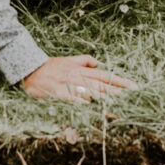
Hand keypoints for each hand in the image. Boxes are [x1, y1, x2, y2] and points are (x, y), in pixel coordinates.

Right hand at [20, 55, 136, 101]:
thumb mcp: (68, 60)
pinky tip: (87, 103)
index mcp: (80, 69)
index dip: (119, 80)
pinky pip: (70, 96)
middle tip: (130, 94)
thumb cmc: (51, 66)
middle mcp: (77, 76)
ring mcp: (67, 83)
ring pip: (87, 90)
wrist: (31, 69)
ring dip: (102, 95)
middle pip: (99, 83)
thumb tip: (97, 62)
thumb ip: (83, 60)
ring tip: (115, 100)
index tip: (133, 86)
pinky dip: (79, 99)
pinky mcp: (57, 91)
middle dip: (115, 89)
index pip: (104, 75)